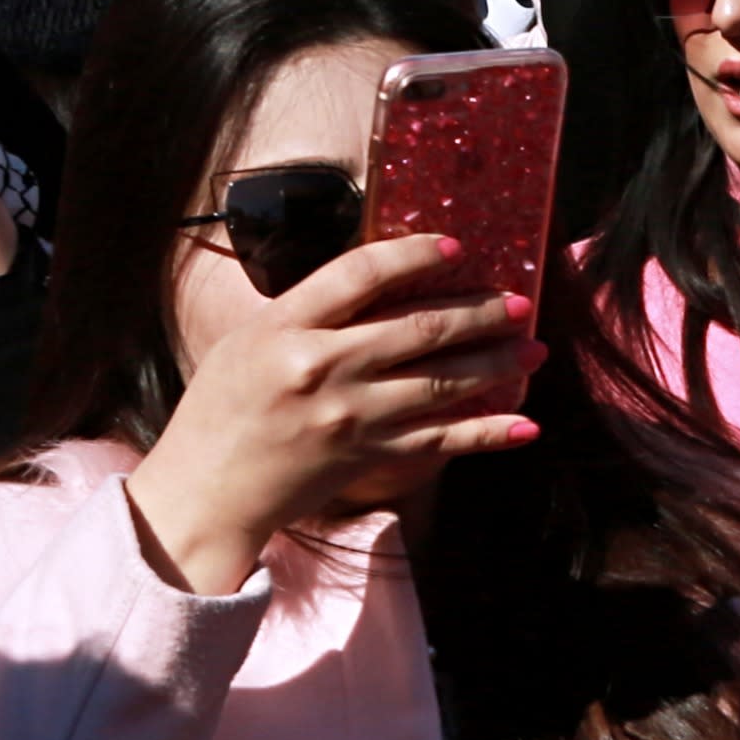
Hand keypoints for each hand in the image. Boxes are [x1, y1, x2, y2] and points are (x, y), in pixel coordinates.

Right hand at [118, 232, 540, 590]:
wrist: (205, 491)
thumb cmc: (222, 410)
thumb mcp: (249, 340)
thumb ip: (309, 312)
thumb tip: (380, 284)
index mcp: (286, 326)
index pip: (361, 273)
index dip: (414, 255)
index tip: (455, 247)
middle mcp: (322, 367)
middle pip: (418, 328)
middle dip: (480, 312)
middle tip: (521, 303)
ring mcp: (349, 416)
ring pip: (441, 382)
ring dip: (496, 365)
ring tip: (534, 350)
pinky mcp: (366, 458)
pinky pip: (440, 442)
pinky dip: (486, 434)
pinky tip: (525, 426)